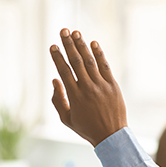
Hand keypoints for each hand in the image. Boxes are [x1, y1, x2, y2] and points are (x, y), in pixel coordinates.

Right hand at [50, 29, 127, 146]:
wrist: (111, 135)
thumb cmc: (86, 128)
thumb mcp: (66, 119)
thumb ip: (58, 99)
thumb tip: (54, 80)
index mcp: (75, 97)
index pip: (64, 72)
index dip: (58, 57)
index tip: (53, 46)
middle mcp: (88, 88)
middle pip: (76, 62)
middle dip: (68, 45)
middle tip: (63, 31)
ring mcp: (101, 86)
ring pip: (90, 61)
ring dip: (82, 45)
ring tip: (75, 33)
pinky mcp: (112, 85)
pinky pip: (105, 66)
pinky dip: (99, 54)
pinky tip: (93, 43)